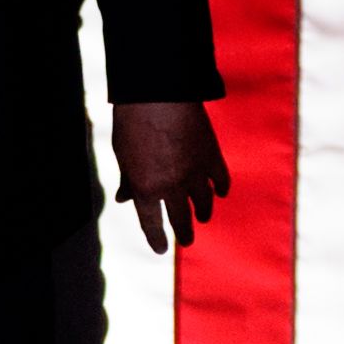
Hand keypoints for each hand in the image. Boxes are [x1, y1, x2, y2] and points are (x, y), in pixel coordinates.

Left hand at [112, 100, 228, 251]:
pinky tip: (220, 192)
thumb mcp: (122, 154)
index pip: (152, 224)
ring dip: (204, 211)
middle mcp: (172, 187)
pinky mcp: (211, 156)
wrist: (158, 94)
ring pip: (204, 202)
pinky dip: (220, 187)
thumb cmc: (132, 121)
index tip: (161, 249)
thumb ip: (127, 179)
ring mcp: (194, 173)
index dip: (157, 239)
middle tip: (188, 240)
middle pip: (181, 218)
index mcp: (145, 189)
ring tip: (204, 216)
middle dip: (184, 232)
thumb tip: (124, 198)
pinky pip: (220, 179)